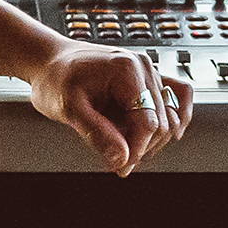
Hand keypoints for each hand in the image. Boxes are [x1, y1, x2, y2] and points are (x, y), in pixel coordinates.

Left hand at [26, 41, 192, 175]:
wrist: (49, 61)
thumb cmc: (55, 78)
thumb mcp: (68, 107)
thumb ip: (96, 133)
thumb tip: (122, 158)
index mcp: (126, 69)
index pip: (148, 122)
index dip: (136, 150)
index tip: (122, 167)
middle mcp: (143, 66)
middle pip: (162, 122)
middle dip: (142, 147)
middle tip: (119, 162)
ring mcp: (147, 69)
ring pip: (171, 114)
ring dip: (155, 138)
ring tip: (129, 148)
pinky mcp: (147, 76)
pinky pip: (177, 94)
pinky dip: (176, 115)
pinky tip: (167, 134)